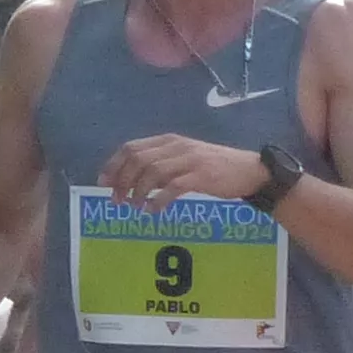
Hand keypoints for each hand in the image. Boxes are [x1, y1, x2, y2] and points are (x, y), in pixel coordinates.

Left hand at [98, 134, 266, 210]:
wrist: (249, 170)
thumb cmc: (214, 168)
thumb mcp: (183, 160)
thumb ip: (159, 167)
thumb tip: (131, 183)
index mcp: (169, 140)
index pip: (131, 147)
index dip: (114, 165)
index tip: (103, 183)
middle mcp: (176, 146)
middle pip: (138, 159)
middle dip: (122, 180)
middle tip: (117, 200)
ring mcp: (189, 159)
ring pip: (152, 172)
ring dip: (138, 192)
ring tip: (135, 207)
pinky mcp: (201, 175)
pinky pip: (173, 187)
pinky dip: (158, 200)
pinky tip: (153, 211)